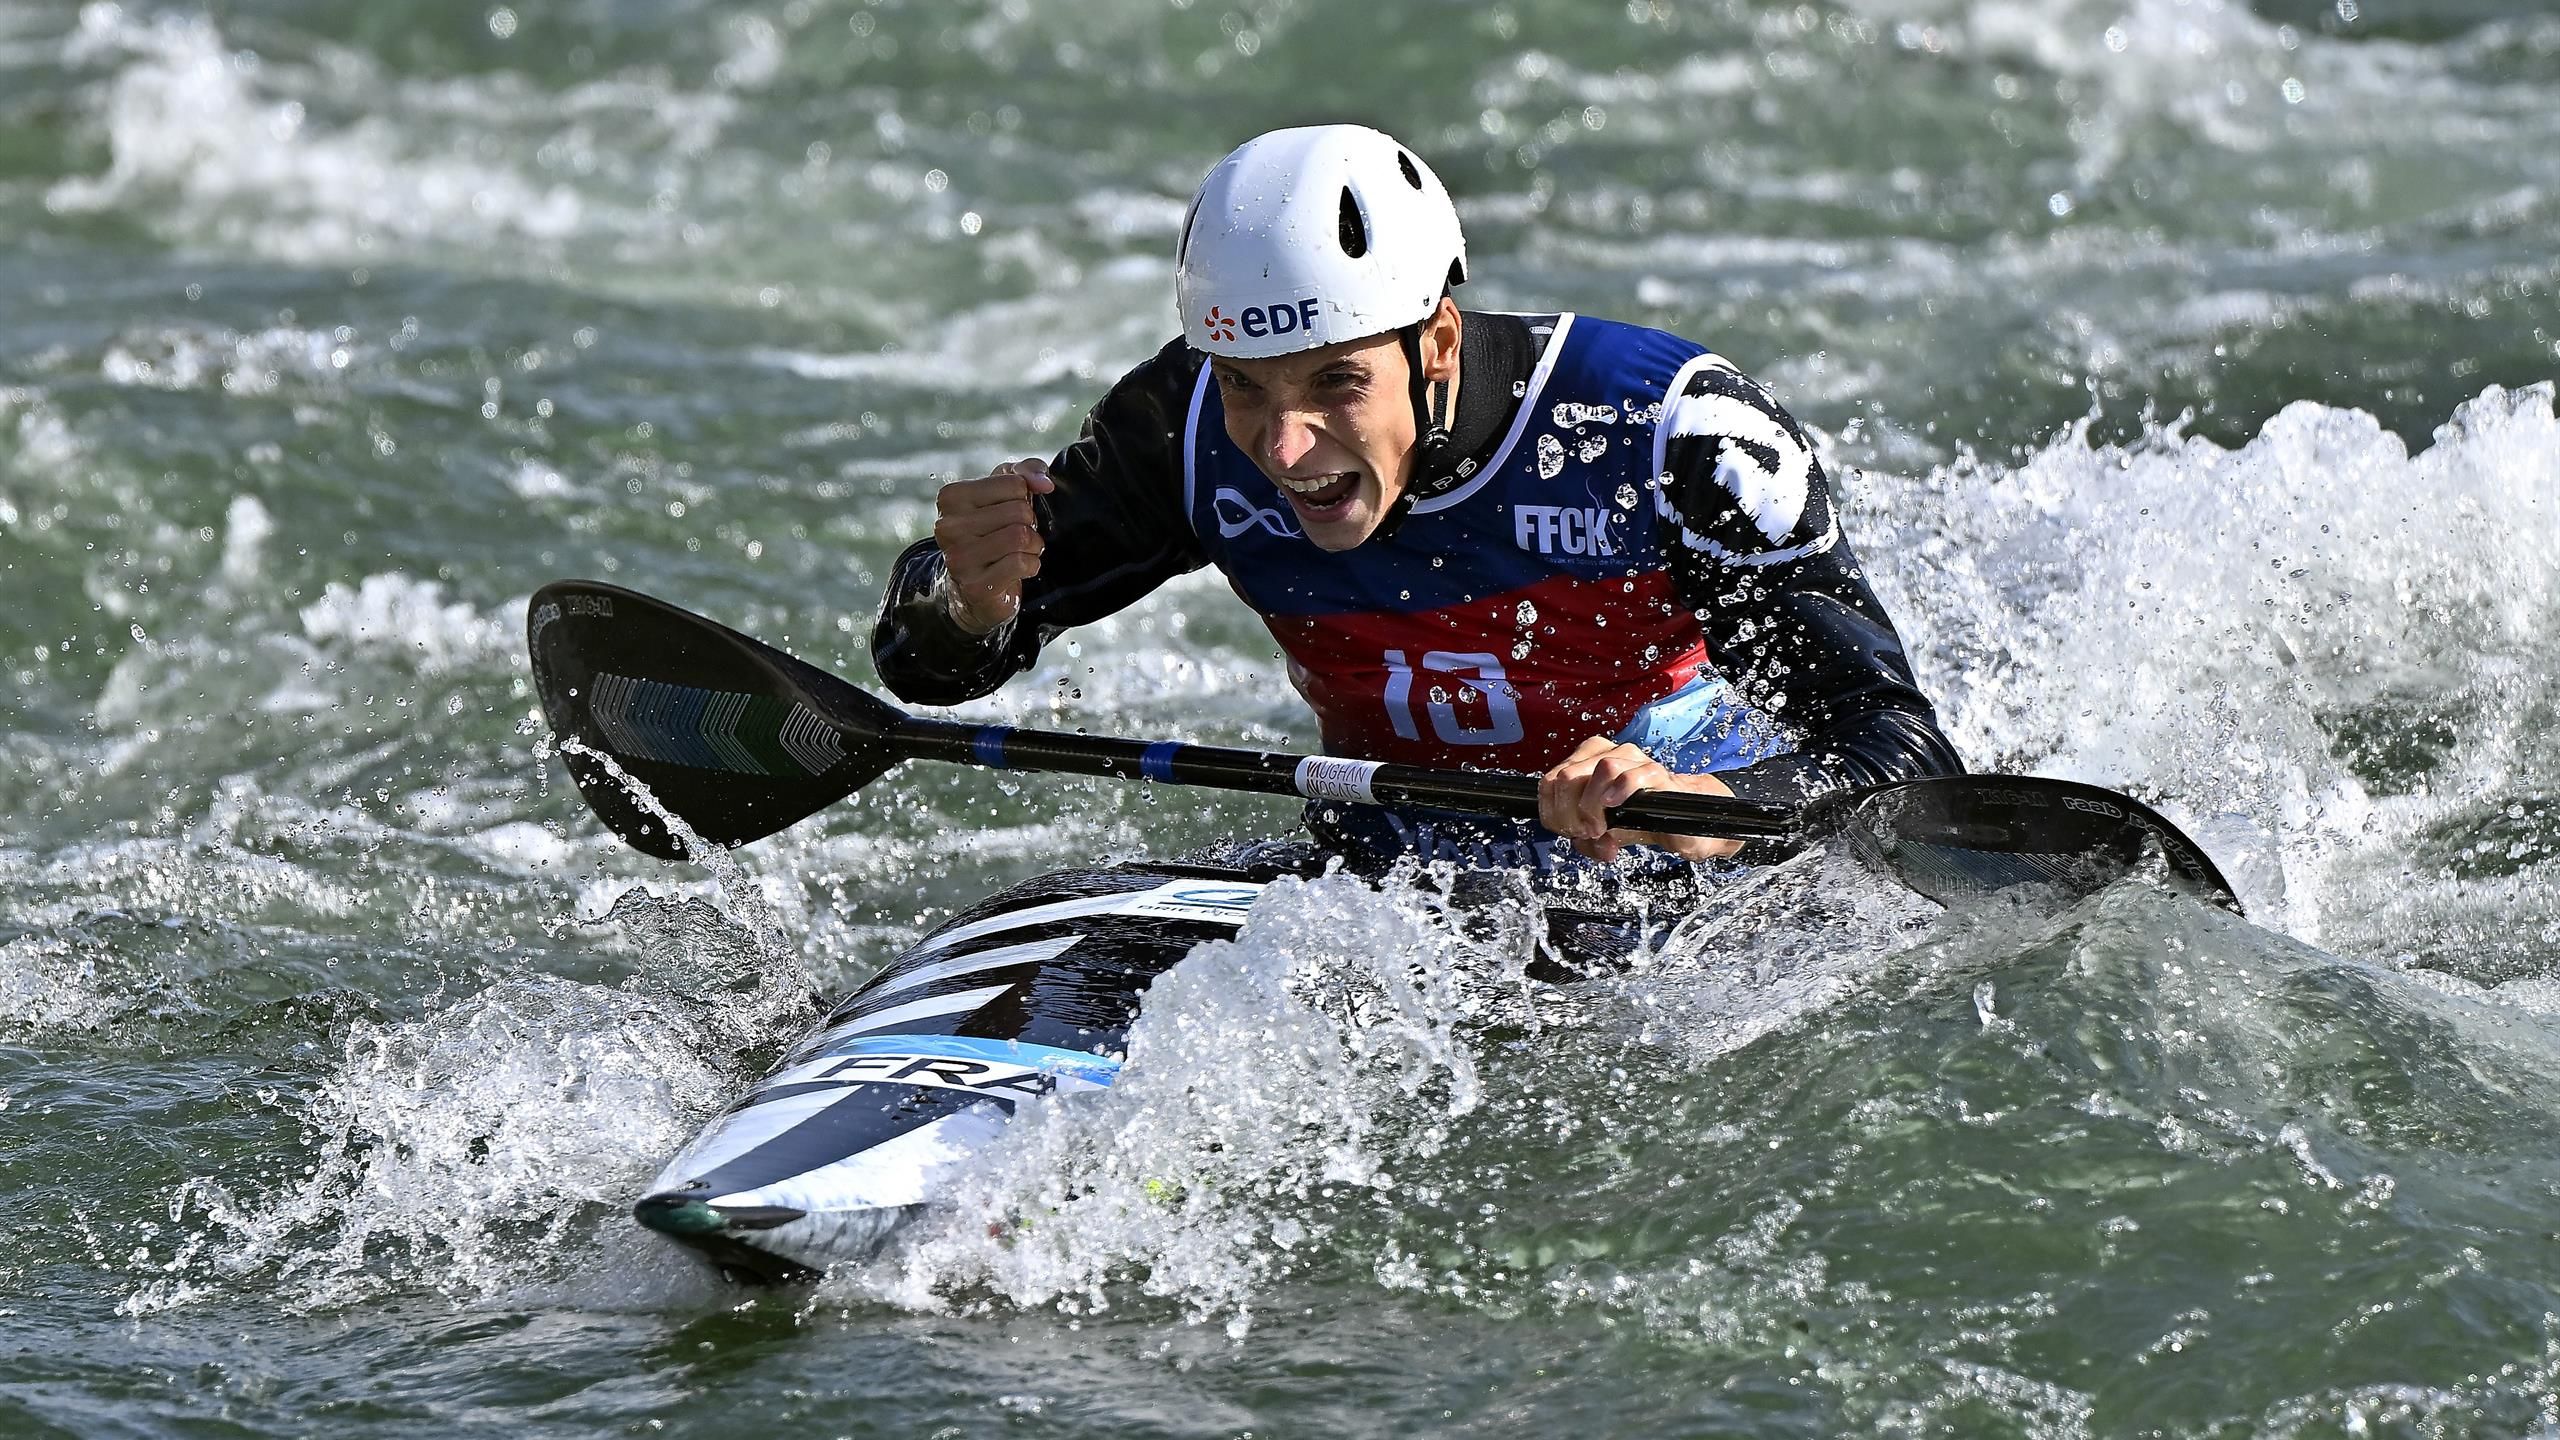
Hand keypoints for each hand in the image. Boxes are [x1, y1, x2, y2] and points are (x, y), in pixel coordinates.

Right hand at [932, 458, 1053, 636]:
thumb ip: (1026, 472)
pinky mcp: (975, 586)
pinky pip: (1021, 563)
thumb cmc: (993, 530)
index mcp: (952, 497)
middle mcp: (948, 527)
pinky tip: (1020, 569)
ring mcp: (959, 558)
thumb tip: (1044, 484)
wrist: (975, 584)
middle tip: (1018, 535)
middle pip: (1019, 511)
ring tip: (1021, 550)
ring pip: (1020, 536)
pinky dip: (1031, 565)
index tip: (1010, 512)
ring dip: (1033, 545)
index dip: (1024, 498)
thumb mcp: (1005, 492)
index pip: (1015, 483)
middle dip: (1030, 523)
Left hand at [1539, 736, 1743, 862]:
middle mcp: (1607, 754)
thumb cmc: (1640, 820)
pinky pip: (1632, 774)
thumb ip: (1586, 840)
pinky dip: (1618, 792)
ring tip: (1600, 827)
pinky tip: (1614, 807)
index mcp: (1585, 762)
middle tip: (1586, 832)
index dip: (1554, 812)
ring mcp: (1634, 760)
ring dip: (1592, 805)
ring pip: (1600, 769)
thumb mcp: (1603, 834)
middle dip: (1570, 812)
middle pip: (1568, 776)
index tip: (1571, 831)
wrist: (1683, 821)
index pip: (1550, 781)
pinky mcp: (1657, 774)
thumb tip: (1583, 841)